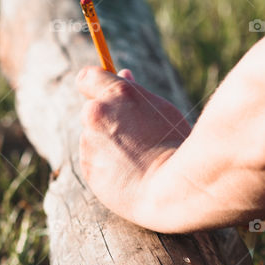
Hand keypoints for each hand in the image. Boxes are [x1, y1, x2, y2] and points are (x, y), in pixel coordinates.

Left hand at [76, 67, 192, 224]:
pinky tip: (129, 175)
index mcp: (118, 93)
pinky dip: (106, 167)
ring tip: (138, 161)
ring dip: (108, 146)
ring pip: (93, 139)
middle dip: (106, 120)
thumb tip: (122, 74)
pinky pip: (94, 162)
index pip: (87, 78)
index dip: (95, 87)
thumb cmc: (177, 147)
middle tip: (134, 136)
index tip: (104, 95)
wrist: (172, 190)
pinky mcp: (87, 168)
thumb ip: (137, 93)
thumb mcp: (163, 111)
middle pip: (91, 111)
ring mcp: (89, 142)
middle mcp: (97, 113)